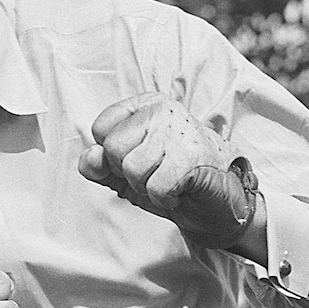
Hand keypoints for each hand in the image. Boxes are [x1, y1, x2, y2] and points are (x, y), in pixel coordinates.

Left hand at [82, 93, 263, 256]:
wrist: (219, 202)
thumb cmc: (172, 182)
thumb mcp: (127, 174)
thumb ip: (101, 165)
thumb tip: (89, 158)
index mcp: (146, 105)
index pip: (101, 128)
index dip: (113, 157)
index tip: (140, 160)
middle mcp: (163, 109)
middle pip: (113, 148)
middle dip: (129, 174)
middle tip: (157, 174)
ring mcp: (179, 130)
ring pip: (132, 169)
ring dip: (148, 187)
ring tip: (170, 180)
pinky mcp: (192, 156)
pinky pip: (155, 187)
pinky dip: (165, 198)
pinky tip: (181, 190)